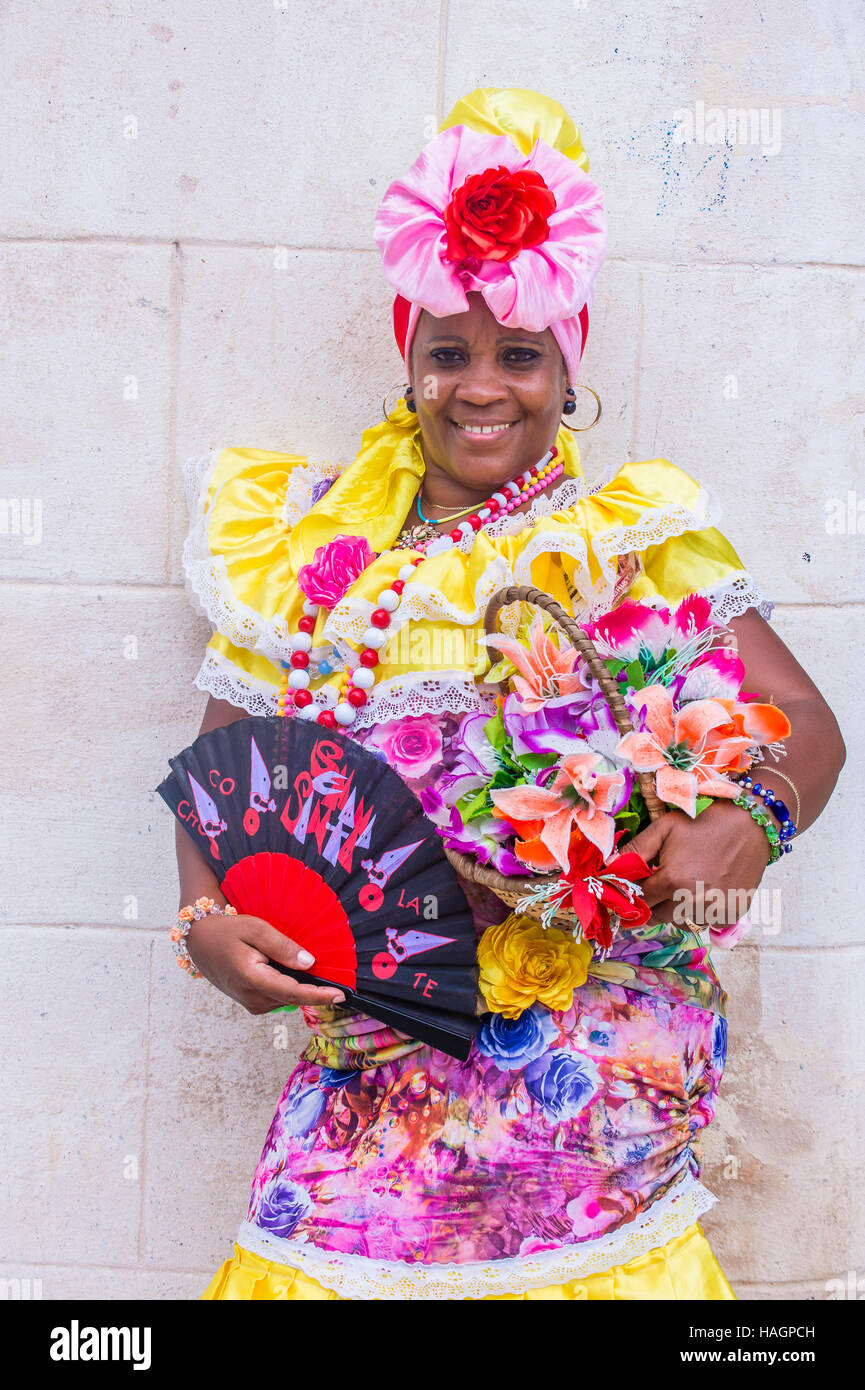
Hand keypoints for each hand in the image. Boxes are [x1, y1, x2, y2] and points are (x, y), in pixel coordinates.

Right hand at [185, 913, 345, 1014]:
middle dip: (314, 989)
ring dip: (300, 986)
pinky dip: (288, 986)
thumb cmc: (227, 932)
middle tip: (334, 977)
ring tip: (302, 966)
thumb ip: (283, 947)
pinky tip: (285, 969)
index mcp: (253, 980)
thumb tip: (309, 963)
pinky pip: (278, 996)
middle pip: (293, 997)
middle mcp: (252, 998)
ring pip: (286, 998)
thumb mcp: (256, 930)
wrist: (200, 941)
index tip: (341, 995)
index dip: (320, 996)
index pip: (294, 993)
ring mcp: (251, 1003)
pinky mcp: (251, 1002)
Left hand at [623, 799, 771, 927]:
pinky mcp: (731, 915)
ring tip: (684, 885)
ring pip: (681, 922)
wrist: (750, 824)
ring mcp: (714, 911)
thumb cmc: (704, 823)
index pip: (640, 901)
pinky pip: (705, 923)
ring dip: (675, 910)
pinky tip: (704, 890)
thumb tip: (609, 866)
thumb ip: (635, 849)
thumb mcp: (664, 828)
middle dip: (653, 902)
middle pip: (657, 916)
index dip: (633, 894)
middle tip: (659, 884)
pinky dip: (699, 912)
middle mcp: (693, 901)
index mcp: (672, 880)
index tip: (633, 888)